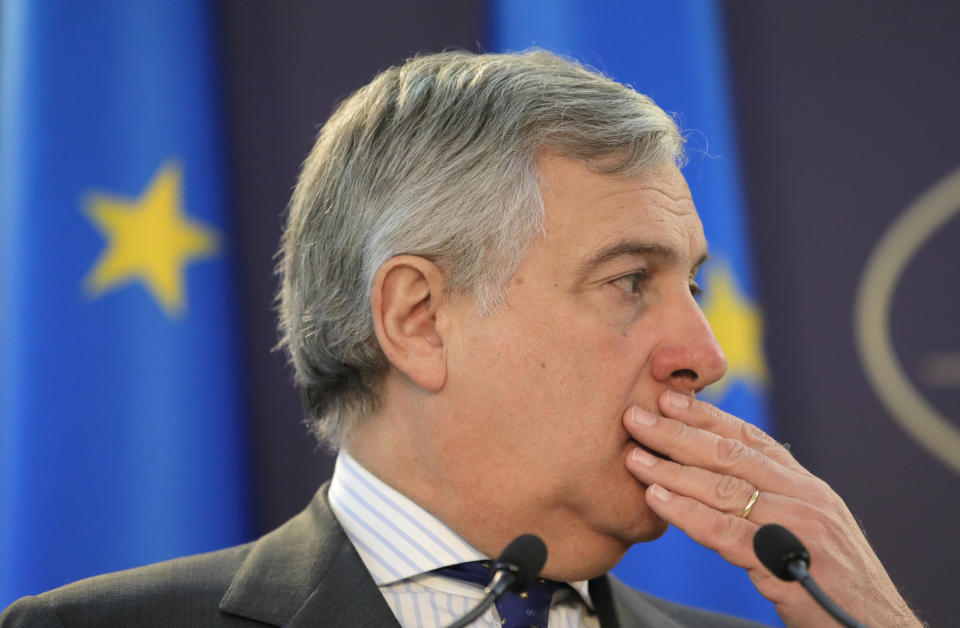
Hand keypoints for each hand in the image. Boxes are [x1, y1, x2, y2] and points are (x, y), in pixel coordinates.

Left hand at [623, 390, 921, 627]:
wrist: (875, 627)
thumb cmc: (830, 581)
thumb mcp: (807, 529)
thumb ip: (771, 500)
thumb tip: (718, 476)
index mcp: (806, 486)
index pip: (748, 439)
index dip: (705, 417)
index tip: (668, 398)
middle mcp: (804, 498)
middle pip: (730, 456)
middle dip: (678, 433)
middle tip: (635, 416)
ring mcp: (797, 528)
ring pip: (724, 489)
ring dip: (672, 471)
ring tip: (634, 458)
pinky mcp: (784, 566)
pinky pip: (726, 532)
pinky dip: (687, 513)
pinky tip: (657, 499)